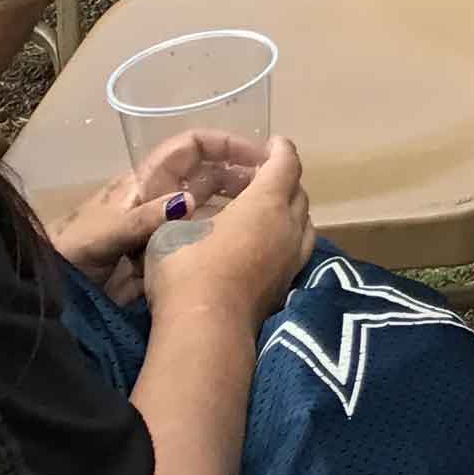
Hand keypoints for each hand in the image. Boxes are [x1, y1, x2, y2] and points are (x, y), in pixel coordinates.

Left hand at [52, 131, 270, 306]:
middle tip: (272, 189)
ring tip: (265, 217)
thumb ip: (144, 217)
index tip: (257, 156)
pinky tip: (241, 248)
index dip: (225, 144)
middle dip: (240, 175)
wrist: (52, 292)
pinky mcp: (166, 258)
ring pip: (209, 209)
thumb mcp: (105, 232)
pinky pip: (201, 242)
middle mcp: (161, 199)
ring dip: (235, 208)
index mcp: (147, 182)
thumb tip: (191, 200)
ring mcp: (164, 229)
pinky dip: (222, 240)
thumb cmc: (73, 252)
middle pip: (208, 175)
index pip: (192, 147)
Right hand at [144, 135, 311, 328]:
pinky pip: (294, 250)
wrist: (206, 331)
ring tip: (257, 213)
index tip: (272, 143)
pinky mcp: (287, 286)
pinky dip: (282, 239)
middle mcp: (290, 225)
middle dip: (280, 179)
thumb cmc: (187, 269)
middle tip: (253, 180)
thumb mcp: (172, 229)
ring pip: (300, 222)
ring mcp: (293, 258)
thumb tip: (185, 208)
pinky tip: (259, 247)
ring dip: (284, 211)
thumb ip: (184, 211)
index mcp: (268, 201)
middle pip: (297, 191)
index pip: (286, 163)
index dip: (280, 149)